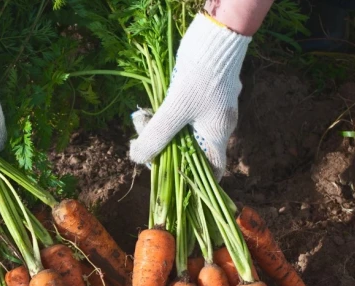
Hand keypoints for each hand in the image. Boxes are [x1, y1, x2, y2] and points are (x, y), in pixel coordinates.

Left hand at [129, 13, 250, 179]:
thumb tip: (137, 158)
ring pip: (182, 130)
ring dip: (160, 129)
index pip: (212, 171)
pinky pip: (180, 113)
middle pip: (190, 151)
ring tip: (142, 119)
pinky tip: (149, 108)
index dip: (193, 181)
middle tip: (143, 141)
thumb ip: (156, 137)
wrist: (215, 35)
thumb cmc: (200, 76)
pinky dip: (164, 114)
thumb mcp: (174, 110)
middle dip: (164, 149)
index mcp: (217, 135)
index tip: (168, 178)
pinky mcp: (201, 94)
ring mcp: (210, 109)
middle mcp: (217, 125)